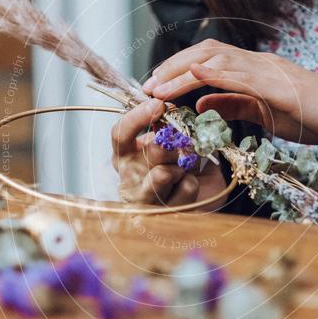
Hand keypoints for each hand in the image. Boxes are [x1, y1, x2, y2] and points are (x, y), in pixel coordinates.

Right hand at [111, 99, 227, 208]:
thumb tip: (174, 111)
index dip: (138, 117)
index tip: (159, 105)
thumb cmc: (178, 167)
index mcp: (125, 154)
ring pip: (164, 173)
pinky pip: (185, 187)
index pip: (120, 133)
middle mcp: (128, 176)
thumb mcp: (171, 142)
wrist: (197, 201)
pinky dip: (193, 183)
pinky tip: (186, 188)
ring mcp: (143, 198)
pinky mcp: (162, 213)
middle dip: (176, 144)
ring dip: (183, 166)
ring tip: (184, 169)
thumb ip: (169, 127)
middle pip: (151, 150)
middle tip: (185, 146)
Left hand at [142, 39, 317, 144]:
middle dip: (172, 66)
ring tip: (157, 87)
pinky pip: (241, 74)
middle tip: (147, 85)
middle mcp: (257, 62)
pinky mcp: (277, 85)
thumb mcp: (264, 112)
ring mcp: (268, 70)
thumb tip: (199, 103)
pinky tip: (192, 76)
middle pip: (207, 52)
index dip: (179, 67)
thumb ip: (233, 104)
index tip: (155, 83)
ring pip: (217, 59)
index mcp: (254, 68)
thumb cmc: (311, 116)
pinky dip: (214, 72)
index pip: (210, 58)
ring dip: (183, 71)